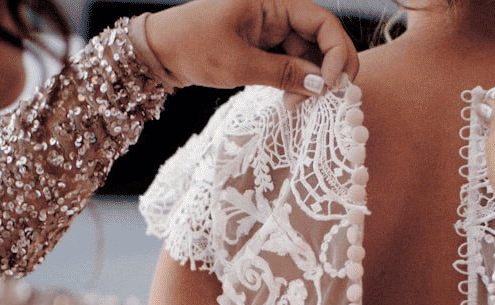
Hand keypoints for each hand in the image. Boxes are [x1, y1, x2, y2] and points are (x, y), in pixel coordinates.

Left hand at [144, 0, 359, 100]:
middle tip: (325, 100)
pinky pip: (293, 63)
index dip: (336, 52)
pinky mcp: (265, 47)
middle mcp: (277, 12)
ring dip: (311, 82)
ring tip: (297, 104)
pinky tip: (291, 100)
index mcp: (272, 1)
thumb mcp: (238, 64)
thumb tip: (321, 86)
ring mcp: (272, 30)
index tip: (331, 84)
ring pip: (309, 55)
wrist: (158, 52)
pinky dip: (297, 83)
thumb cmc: (191, 47)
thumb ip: (283, 73)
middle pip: (321, 38)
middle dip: (327, 70)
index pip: (322, 22)